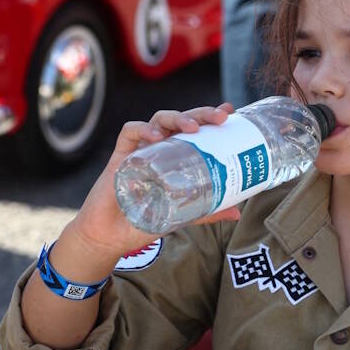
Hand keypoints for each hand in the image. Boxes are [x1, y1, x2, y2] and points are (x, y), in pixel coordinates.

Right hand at [69, 103, 239, 256]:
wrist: (112, 237)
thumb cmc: (145, 221)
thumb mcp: (183, 215)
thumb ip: (208, 211)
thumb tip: (237, 213)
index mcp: (176, 156)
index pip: (195, 128)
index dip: (210, 116)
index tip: (229, 112)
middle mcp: (160, 148)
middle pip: (181, 120)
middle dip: (201, 114)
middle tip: (220, 118)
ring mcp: (140, 149)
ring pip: (159, 120)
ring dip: (177, 118)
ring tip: (193, 128)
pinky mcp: (120, 155)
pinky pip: (130, 132)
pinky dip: (143, 129)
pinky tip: (156, 137)